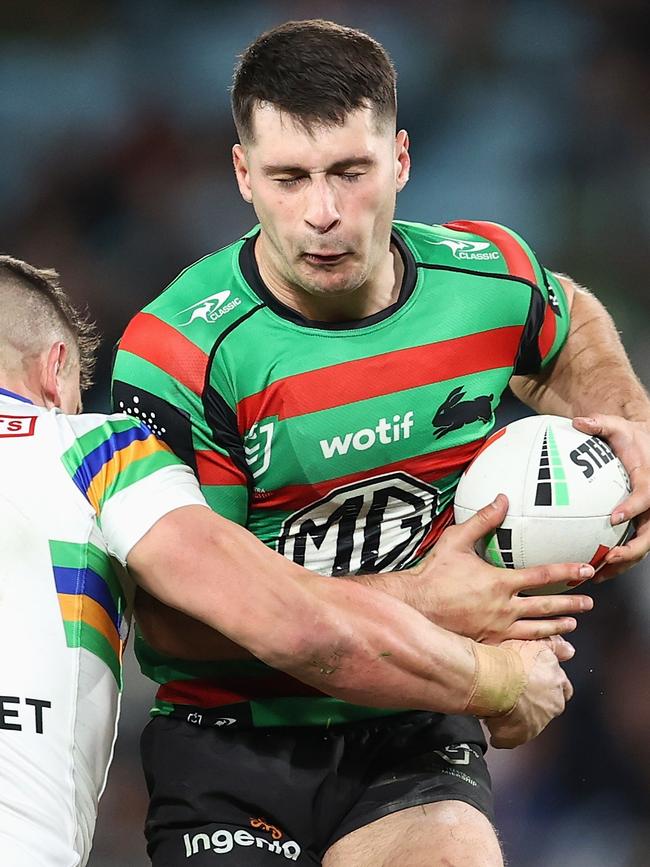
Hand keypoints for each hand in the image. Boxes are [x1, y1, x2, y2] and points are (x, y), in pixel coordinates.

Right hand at [410, 494, 593, 642]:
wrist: (415, 606)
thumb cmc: (434, 573)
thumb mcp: (456, 540)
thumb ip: (482, 520)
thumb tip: (502, 499)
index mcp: (500, 582)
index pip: (542, 576)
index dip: (566, 571)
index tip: (586, 570)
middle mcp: (503, 608)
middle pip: (545, 606)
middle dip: (570, 604)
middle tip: (589, 602)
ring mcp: (496, 629)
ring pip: (535, 630)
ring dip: (557, 627)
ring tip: (572, 626)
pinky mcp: (486, 643)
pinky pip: (518, 647)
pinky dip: (536, 647)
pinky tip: (544, 649)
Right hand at [486, 635, 573, 748]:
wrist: (494, 678)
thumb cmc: (511, 660)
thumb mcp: (537, 644)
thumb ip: (555, 646)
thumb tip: (569, 650)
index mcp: (557, 682)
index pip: (562, 688)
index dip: (549, 686)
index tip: (538, 683)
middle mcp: (552, 704)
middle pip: (550, 707)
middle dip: (538, 704)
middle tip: (520, 696)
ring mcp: (537, 722)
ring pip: (531, 723)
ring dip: (521, 718)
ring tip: (502, 708)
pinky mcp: (518, 736)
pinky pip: (510, 738)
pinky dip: (504, 734)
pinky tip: (494, 726)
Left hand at [573, 415, 649, 580]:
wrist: (647, 446)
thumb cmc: (631, 437)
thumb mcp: (617, 426)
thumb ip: (600, 423)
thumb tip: (578, 421)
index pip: (646, 497)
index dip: (633, 508)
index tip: (614, 517)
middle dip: (633, 549)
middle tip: (609, 557)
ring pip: (643, 547)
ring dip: (623, 563)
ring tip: (598, 574)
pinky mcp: (642, 525)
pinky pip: (633, 547)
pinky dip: (618, 561)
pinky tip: (595, 571)